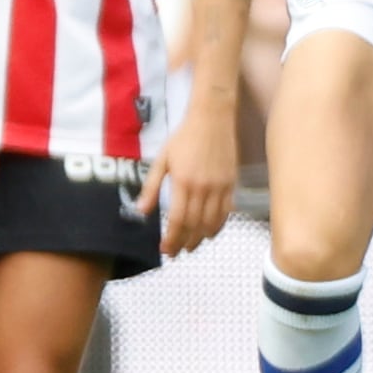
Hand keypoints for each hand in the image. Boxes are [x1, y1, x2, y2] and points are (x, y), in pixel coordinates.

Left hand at [141, 114, 238, 257]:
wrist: (212, 119)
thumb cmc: (184, 137)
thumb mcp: (161, 160)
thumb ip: (152, 187)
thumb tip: (141, 211)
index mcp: (184, 182)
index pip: (178, 219)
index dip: (172, 238)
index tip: (165, 249)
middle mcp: (204, 188)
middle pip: (195, 225)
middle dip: (185, 242)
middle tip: (176, 253)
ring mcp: (220, 187)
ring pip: (213, 222)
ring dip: (201, 238)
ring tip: (191, 246)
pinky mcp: (231, 183)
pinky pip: (227, 212)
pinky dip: (218, 226)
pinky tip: (210, 232)